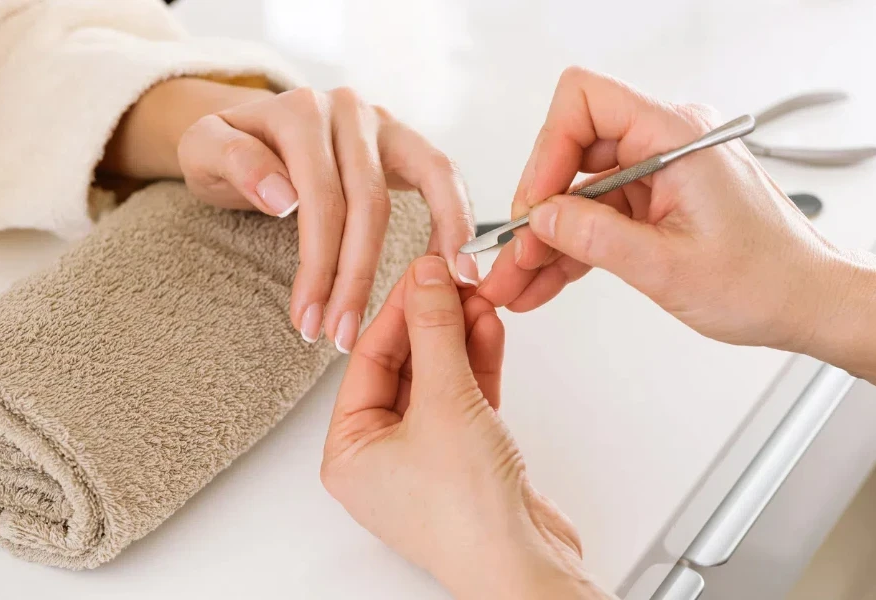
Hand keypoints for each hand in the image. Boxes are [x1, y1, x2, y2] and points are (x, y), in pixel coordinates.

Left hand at [178, 84, 477, 352]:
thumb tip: (283, 197)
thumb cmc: (229, 149)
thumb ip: (232, 160)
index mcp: (300, 112)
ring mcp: (384, 123)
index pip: (319, 200)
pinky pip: (444, 175)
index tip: (307, 322)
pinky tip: (459, 263)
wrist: (252, 127)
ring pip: (419, 191)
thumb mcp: (204, 149)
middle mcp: (349, 110)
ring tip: (422, 307)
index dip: (317, 266)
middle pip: (367, 205)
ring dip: (421, 256)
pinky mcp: (406, 142)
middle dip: (356, 279)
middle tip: (342, 336)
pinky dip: (457, 217)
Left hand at [321, 256, 606, 599]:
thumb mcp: (446, 403)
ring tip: (478, 297)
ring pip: (440, 379)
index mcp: (350, 452)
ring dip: (460, 337)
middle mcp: (382, 456)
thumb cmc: (469, 517)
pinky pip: (466, 398)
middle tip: (454, 279)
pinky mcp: (466, 457)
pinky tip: (489, 329)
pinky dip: (478, 364)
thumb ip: (436, 333)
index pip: (369, 360)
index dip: (399, 310)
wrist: (526, 567)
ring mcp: (427, 457)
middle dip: (434, 322)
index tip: (423, 272)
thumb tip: (426, 280)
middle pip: (405, 366)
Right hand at [478, 67, 846, 351]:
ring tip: (517, 282)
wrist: (808, 301)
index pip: (585, 102)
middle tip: (516, 254)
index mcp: (675, 137)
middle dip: (538, 209)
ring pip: (579, 193)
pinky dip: (572, 249)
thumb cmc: (766, 279)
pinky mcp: (656, 201)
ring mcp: (659, 173)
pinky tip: (543, 282)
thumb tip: (542, 218)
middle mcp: (665, 144)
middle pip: (572, 152)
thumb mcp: (668, 265)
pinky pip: (599, 217)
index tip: (534, 204)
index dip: (548, 150)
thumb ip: (596, 238)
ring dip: (547, 239)